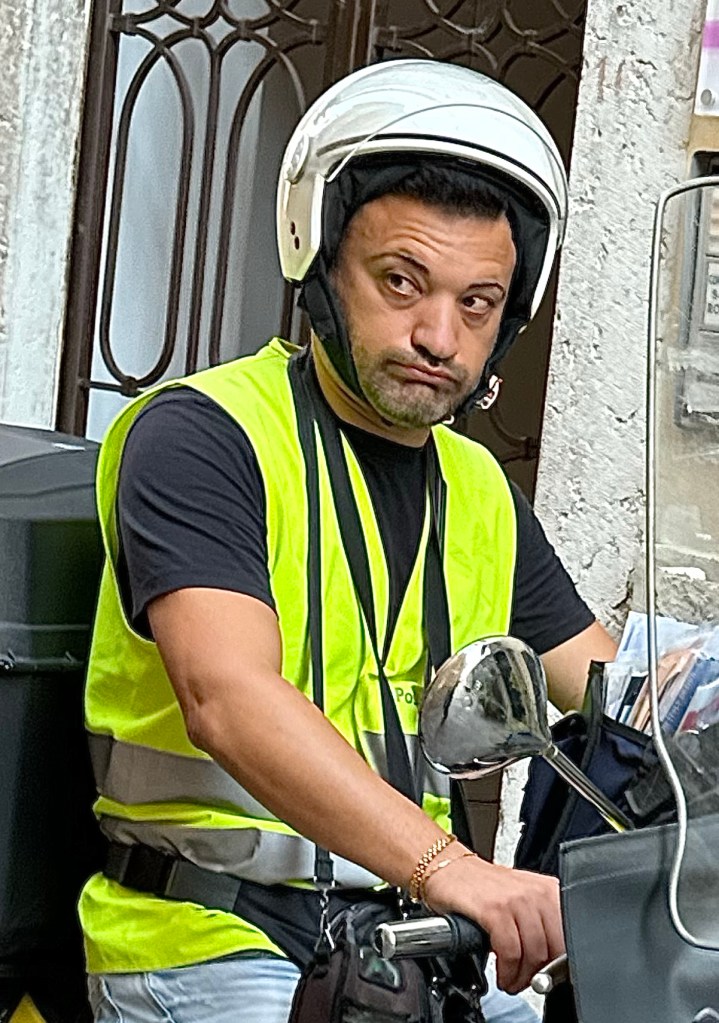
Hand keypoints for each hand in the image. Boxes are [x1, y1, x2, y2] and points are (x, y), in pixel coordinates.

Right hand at [423, 850, 564, 993]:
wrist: (448, 869)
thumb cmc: (482, 887)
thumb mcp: (521, 900)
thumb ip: (540, 922)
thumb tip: (555, 959)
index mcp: (547, 889)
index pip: (570, 936)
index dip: (560, 963)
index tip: (548, 974)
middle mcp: (535, 892)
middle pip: (554, 948)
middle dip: (540, 974)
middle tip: (527, 982)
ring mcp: (514, 899)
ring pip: (534, 953)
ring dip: (522, 977)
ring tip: (512, 981)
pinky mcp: (493, 909)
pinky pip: (510, 951)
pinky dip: (507, 971)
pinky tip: (501, 974)